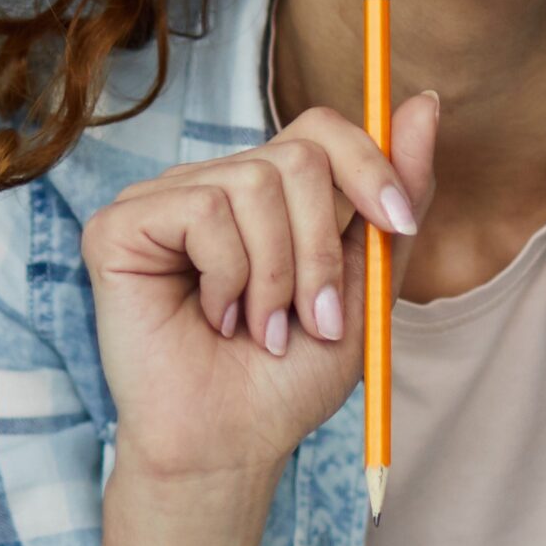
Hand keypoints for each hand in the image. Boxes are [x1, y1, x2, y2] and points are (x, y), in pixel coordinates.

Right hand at [82, 100, 436, 488]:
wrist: (232, 442)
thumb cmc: (291, 373)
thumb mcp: (367, 281)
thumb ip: (396, 195)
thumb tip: (425, 102)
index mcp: (272, 193)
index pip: (323, 128)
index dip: (370, 167)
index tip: (399, 224)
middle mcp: (217, 184)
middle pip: (300, 157)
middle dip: (325, 250)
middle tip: (312, 318)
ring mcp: (165, 199)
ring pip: (257, 184)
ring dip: (279, 275)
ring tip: (262, 328)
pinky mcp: (120, 224)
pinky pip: (204, 210)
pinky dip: (229, 276)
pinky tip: (214, 317)